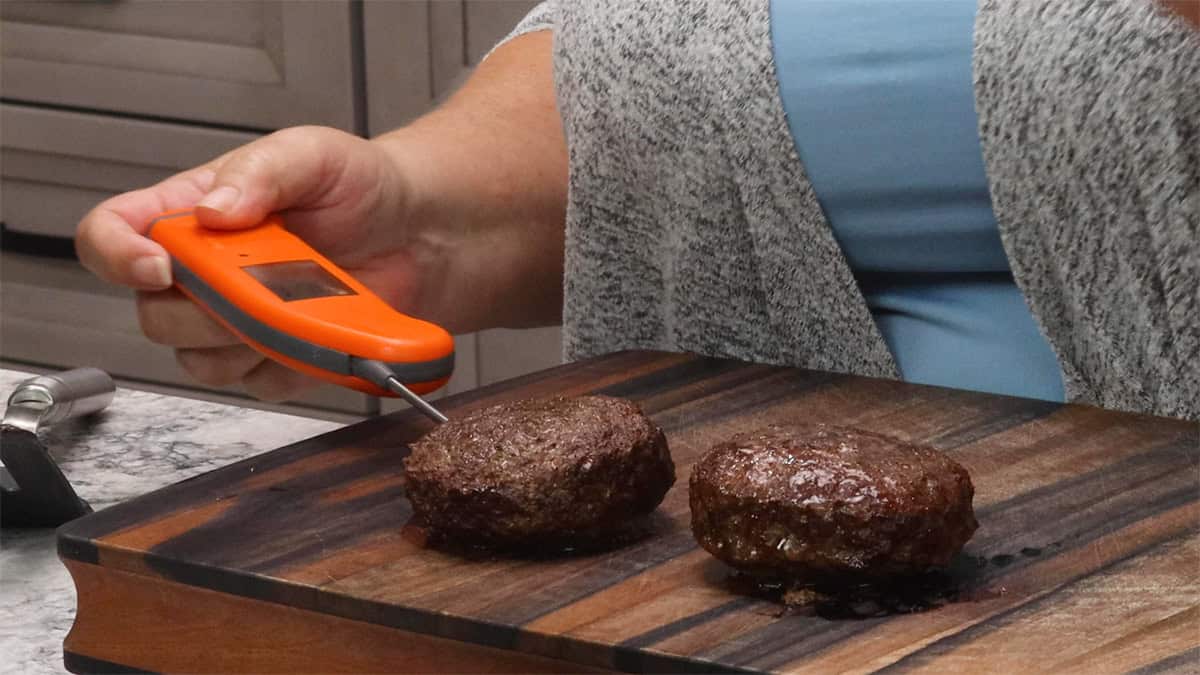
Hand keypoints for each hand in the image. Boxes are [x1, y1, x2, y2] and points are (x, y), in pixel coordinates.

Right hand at [75, 31, 565, 402]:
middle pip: (153, 314)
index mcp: (194, 214)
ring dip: (248, 340)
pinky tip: (321, 330)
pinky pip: (258, 384)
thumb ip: (261, 174)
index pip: (111, 235)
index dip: (117, 256)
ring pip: (200, 360)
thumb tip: (214, 210)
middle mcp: (205, 273)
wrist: (426, 234)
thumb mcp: (312, 154)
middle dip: (204, 307)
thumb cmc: (366, 186)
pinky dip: (288, 365)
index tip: (158, 267)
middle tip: (263, 282)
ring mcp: (238, 322)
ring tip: (303, 303)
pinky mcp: (277, 360)